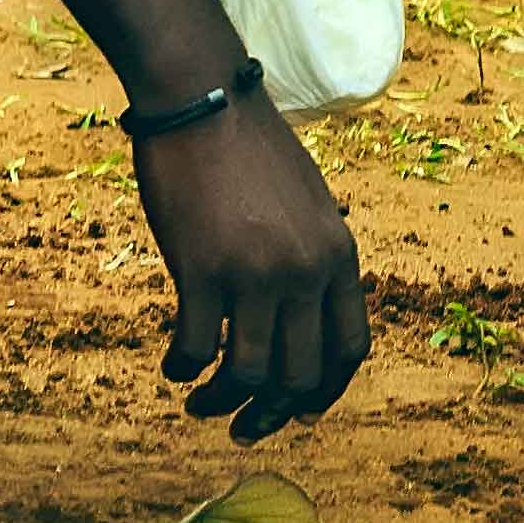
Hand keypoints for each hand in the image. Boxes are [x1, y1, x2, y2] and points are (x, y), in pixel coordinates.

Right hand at [132, 92, 364, 437]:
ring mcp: (255, 273)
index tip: (298, 409)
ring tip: (200, 403)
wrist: (203, 100)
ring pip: (247, 374)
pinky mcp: (202, 270)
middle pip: (300, 375)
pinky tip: (173, 366)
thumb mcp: (308, 204)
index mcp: (339, 255)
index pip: (351, 350)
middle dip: (271, 411)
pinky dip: (183, 368)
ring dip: (221, 401)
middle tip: (242, 422)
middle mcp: (305, 271)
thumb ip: (312, 258)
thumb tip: (298, 320)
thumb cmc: (249, 148)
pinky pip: (195, 347)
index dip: (325, 391)